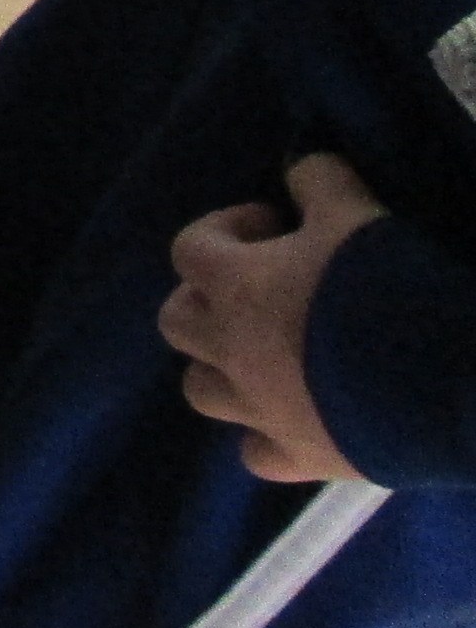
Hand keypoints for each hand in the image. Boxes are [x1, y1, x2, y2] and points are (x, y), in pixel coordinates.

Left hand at [157, 152, 387, 483]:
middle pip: (177, 321)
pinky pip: (256, 453)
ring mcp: (261, 410)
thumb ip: (320, 183)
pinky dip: (266, 433)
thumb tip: (300, 170)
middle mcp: (233, 351)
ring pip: (200, 390)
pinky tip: (297, 416)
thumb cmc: (396, 288)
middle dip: (208, 297)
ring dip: (223, 366)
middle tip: (260, 287)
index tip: (275, 224)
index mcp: (238, 287)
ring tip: (271, 350)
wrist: (454, 381)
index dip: (226, 228)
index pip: (190, 247)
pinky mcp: (301, 458)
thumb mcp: (359, 213)